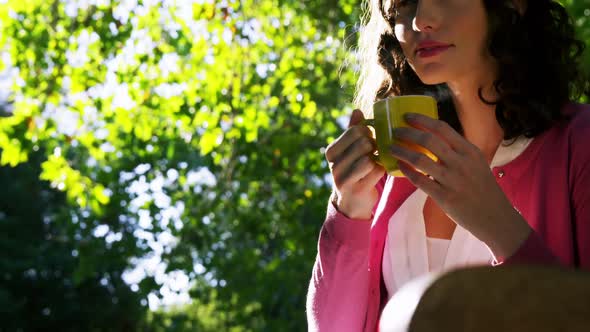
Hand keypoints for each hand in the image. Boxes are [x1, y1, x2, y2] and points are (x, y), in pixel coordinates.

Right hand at [325, 109, 385, 219]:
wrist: (351, 203)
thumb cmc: (353, 171)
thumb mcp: (348, 151)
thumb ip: (352, 131)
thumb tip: (357, 110)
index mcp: (331, 152)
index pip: (354, 131)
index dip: (368, 132)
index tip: (369, 139)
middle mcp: (334, 165)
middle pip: (363, 143)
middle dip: (373, 145)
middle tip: (374, 152)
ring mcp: (344, 179)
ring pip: (369, 158)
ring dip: (377, 159)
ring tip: (375, 161)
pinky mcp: (357, 190)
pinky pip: (377, 171)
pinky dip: (381, 170)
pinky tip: (377, 172)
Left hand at [389, 113, 530, 258]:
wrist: (494, 217)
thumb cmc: (483, 188)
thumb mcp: (477, 163)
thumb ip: (458, 151)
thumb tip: (432, 137)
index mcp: (470, 151)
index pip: (442, 128)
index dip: (422, 120)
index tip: (407, 116)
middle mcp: (461, 163)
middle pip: (428, 140)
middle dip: (408, 133)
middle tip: (396, 131)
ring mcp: (452, 180)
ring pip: (420, 160)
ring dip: (402, 151)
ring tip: (391, 147)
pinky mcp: (444, 197)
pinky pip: (420, 181)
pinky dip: (407, 171)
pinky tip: (399, 166)